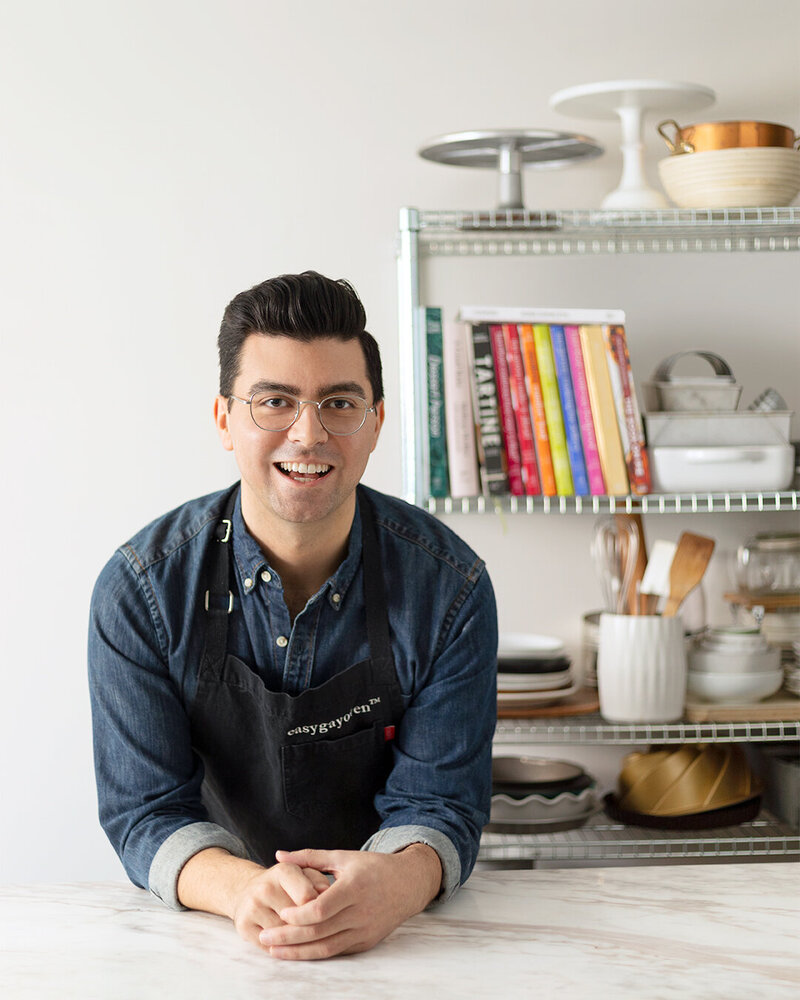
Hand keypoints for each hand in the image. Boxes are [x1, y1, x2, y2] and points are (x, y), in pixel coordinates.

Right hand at [176, 848, 330, 949]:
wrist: (247, 890)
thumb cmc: (286, 885)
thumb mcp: (304, 875)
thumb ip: (319, 881)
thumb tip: (327, 893)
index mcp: (284, 871)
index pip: (307, 897)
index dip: (320, 909)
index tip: (327, 914)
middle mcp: (265, 887)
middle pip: (295, 919)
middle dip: (309, 926)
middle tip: (320, 930)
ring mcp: (252, 908)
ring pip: (283, 936)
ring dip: (296, 940)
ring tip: (305, 937)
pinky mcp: (243, 926)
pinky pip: (269, 947)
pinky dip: (282, 949)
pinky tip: (289, 944)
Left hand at [258, 844, 442, 959]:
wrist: (408, 884)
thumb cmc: (373, 867)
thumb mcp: (343, 857)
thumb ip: (309, 857)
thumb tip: (279, 855)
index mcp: (354, 888)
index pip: (321, 909)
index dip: (298, 915)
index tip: (281, 913)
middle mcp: (360, 912)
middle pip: (319, 932)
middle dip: (289, 938)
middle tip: (264, 938)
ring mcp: (364, 930)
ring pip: (327, 948)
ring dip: (298, 952)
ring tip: (274, 951)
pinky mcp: (366, 942)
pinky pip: (337, 951)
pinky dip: (316, 954)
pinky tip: (298, 952)